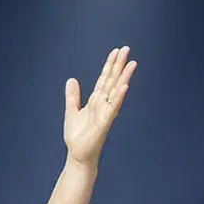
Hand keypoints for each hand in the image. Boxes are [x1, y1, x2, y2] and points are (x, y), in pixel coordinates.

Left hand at [63, 46, 134, 166]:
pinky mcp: (104, 122)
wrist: (78, 154)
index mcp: (96, 100)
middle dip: (119, 65)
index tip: (116, 51)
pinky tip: (124, 86)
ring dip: (124, 77)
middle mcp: (103, 103)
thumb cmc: (77, 136)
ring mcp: (106, 112)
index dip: (110, 65)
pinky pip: (113, 107)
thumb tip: (71, 79)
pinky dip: (118, 97)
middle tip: (127, 48)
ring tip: (132, 63)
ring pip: (117, 91)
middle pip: (112, 80)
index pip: (104, 79)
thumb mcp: (71, 111)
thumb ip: (72, 96)